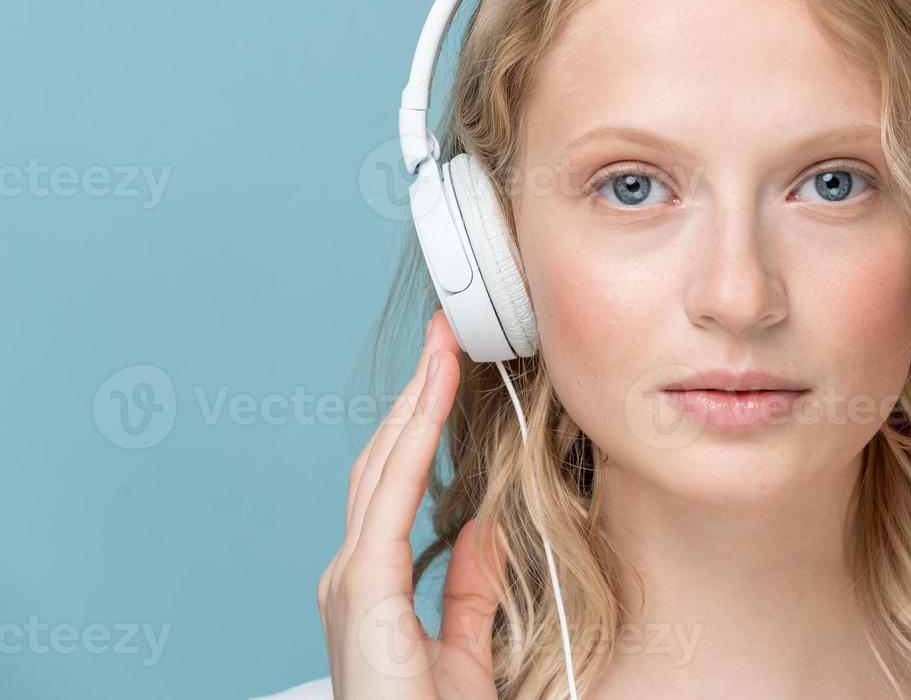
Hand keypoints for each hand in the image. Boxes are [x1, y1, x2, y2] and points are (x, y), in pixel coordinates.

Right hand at [317, 311, 506, 698]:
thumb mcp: (461, 653)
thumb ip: (467, 591)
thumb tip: (483, 532)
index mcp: (371, 584)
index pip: (394, 481)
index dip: (418, 421)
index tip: (446, 368)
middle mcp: (351, 574)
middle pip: (381, 461)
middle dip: (414, 394)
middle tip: (445, 335)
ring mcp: (350, 580)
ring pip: (381, 466)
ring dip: (414, 400)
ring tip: (443, 346)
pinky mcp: (362, 592)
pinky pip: (390, 498)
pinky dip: (412, 439)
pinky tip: (433, 397)